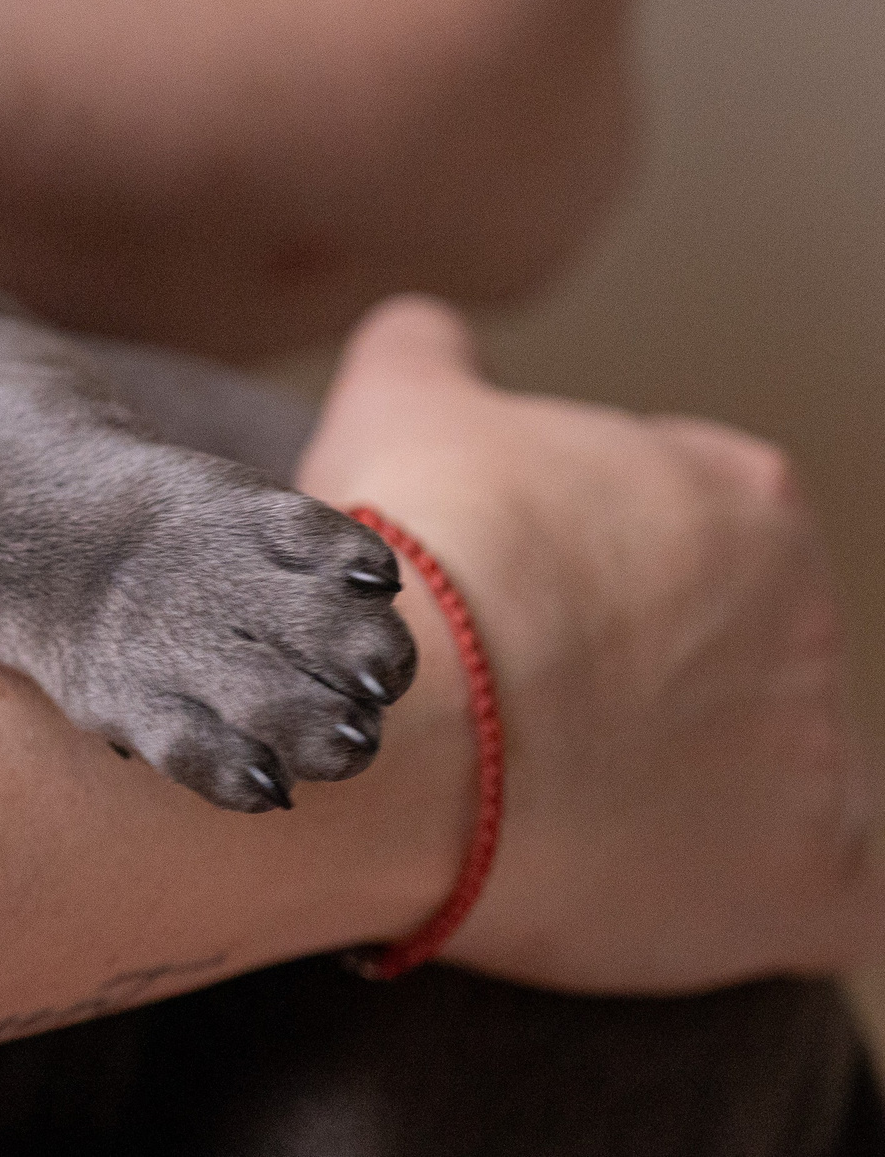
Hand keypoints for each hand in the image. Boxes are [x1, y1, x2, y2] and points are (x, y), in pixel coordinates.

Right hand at [298, 297, 879, 991]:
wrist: (396, 719)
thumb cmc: (408, 555)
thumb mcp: (397, 405)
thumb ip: (428, 350)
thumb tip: (424, 330)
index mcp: (736, 492)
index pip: (687, 524)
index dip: (589, 564)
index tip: (512, 599)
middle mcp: (806, 612)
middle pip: (731, 649)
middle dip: (641, 675)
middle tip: (516, 708)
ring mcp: (820, 751)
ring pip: (767, 770)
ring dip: (680, 787)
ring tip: (546, 808)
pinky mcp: (809, 881)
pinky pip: (835, 902)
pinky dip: (769, 897)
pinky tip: (673, 890)